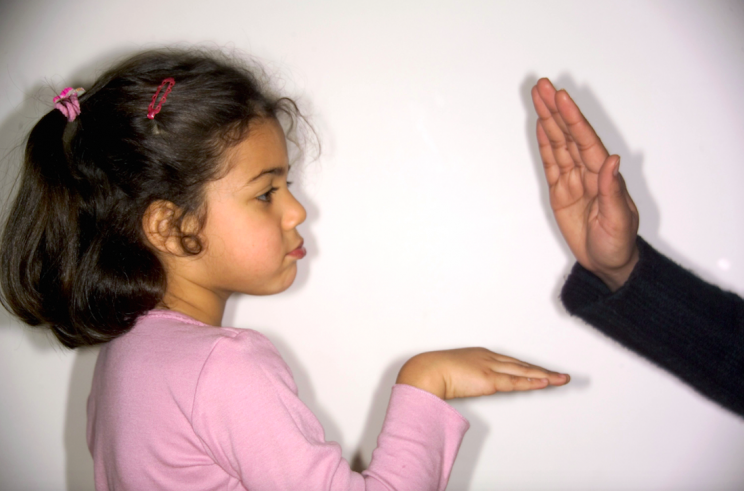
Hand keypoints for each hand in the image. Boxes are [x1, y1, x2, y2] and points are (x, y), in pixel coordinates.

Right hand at [396, 348, 568, 399]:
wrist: (427, 371)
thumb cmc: (433, 372)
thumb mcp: (453, 373)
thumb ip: (464, 379)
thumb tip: (466, 386)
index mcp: (480, 355)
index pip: (509, 363)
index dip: (526, 369)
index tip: (538, 373)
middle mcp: (489, 358)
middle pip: (521, 365)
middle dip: (541, 371)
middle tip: (559, 375)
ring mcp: (490, 368)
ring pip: (523, 372)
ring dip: (544, 376)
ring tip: (560, 379)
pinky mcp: (490, 379)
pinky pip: (516, 382)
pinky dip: (532, 382)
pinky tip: (546, 383)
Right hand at [531, 78, 638, 290]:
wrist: (607, 263)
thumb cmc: (618, 244)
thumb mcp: (619, 220)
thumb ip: (612, 191)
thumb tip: (611, 161)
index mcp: (603, 176)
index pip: (585, 140)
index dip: (572, 118)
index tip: (561, 98)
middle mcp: (587, 172)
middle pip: (568, 135)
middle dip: (555, 109)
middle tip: (542, 86)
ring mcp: (573, 180)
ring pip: (558, 144)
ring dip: (548, 120)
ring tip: (538, 97)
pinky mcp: (560, 191)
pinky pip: (551, 163)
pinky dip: (545, 143)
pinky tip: (541, 125)